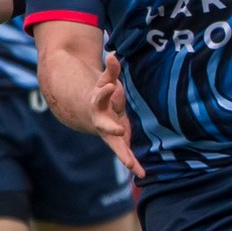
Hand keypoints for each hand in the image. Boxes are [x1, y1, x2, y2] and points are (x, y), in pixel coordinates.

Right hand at [92, 54, 142, 179]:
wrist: (88, 113)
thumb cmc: (103, 94)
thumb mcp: (105, 80)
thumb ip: (110, 70)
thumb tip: (114, 55)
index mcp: (97, 104)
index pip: (100, 97)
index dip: (105, 92)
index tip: (111, 86)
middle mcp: (101, 121)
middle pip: (106, 127)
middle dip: (112, 128)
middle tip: (120, 130)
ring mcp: (109, 133)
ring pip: (116, 145)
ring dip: (124, 155)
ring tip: (133, 166)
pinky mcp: (118, 141)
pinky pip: (125, 154)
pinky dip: (133, 163)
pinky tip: (143, 174)